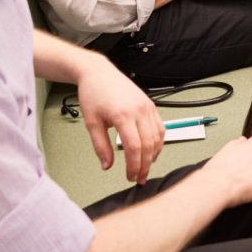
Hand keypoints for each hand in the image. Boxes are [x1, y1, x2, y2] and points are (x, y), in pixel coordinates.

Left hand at [74, 56, 164, 183]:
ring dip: (153, 155)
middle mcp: (140, 111)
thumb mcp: (91, 123)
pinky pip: (160, 127)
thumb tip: (107, 165)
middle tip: (139, 178)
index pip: (134, 147)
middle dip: (145, 165)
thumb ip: (100, 146)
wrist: (99, 74)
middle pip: (149, 145)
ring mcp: (148, 107)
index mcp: (123, 115)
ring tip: (145, 167)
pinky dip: (158, 142)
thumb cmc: (93, 94)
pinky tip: (152, 151)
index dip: (134, 166)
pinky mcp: (151, 106)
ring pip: (158, 137)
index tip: (130, 177)